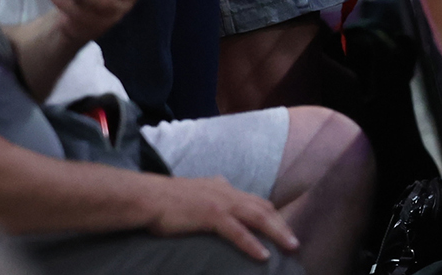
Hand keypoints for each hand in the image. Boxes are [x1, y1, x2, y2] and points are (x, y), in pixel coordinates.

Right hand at [138, 173, 298, 262]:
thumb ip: (211, 192)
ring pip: (258, 217)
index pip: (256, 200)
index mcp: (224, 188)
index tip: (284, 228)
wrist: (146, 197)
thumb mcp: (196, 192)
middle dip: (282, 225)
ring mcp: (221, 202)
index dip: (272, 214)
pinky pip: (237, 232)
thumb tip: (219, 186)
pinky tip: (263, 255)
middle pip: (264, 208)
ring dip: (277, 232)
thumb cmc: (165, 199)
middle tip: (295, 241)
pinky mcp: (211, 215)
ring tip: (291, 246)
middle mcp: (227, 192)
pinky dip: (252, 243)